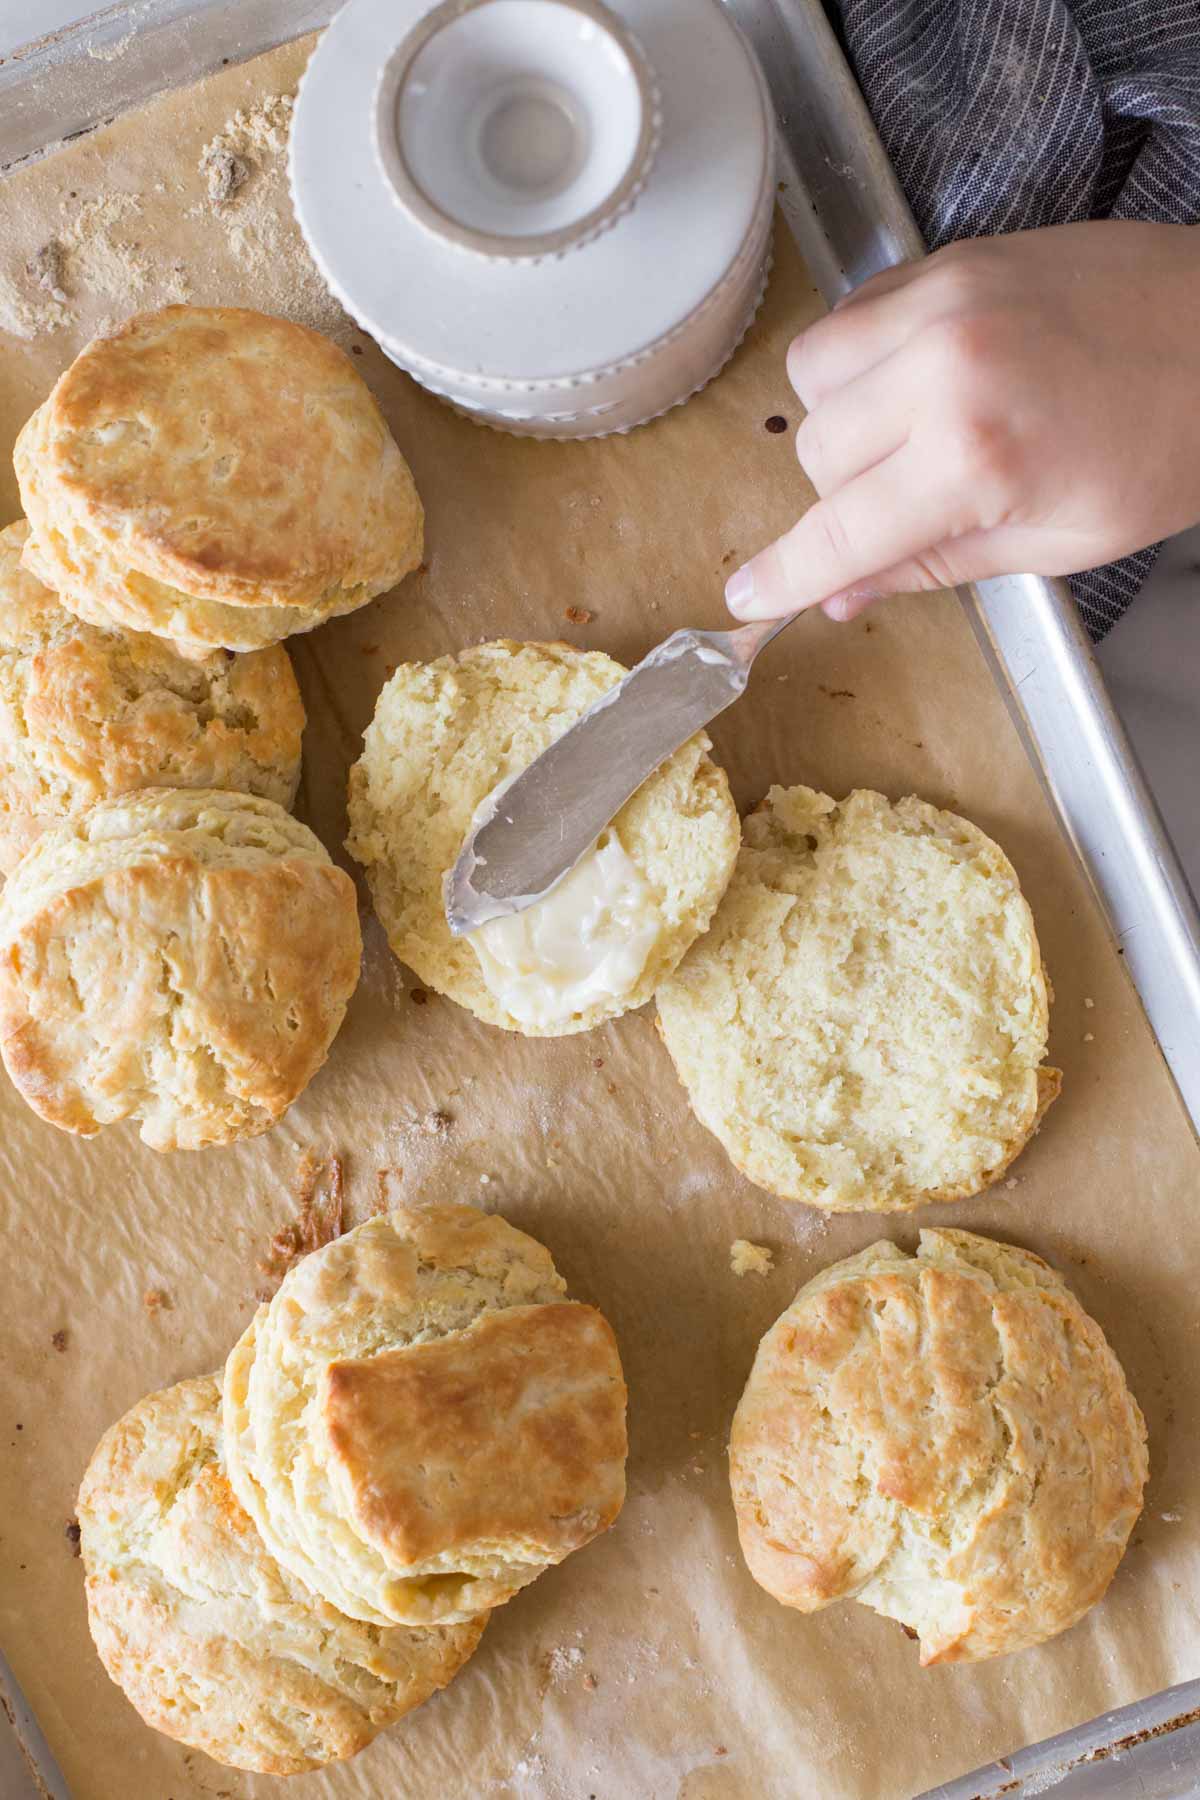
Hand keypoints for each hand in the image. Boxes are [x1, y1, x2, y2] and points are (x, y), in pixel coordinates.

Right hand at [725, 220, 1199, 621]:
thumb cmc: (1169, 443)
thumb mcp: (1057, 543)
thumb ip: (932, 565)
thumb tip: (842, 595)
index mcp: (976, 457)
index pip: (838, 534)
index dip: (784, 577)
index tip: (747, 597)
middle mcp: (945, 370)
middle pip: (816, 454)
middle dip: (846, 494)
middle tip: (912, 498)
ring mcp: (945, 302)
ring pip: (814, 376)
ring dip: (842, 417)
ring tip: (910, 430)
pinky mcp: (952, 259)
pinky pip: (852, 314)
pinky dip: (865, 356)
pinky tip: (922, 376)